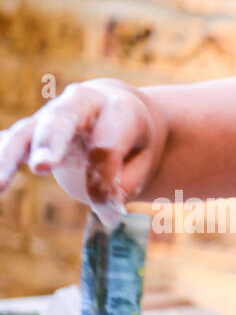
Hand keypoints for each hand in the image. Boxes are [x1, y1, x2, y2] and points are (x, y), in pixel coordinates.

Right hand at [0, 79, 166, 226]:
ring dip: (8, 159)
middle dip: (50, 143)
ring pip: (24, 134)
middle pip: (60, 121)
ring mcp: (50, 115)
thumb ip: (126, 182)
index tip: (114, 210)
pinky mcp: (30, 130)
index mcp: (118, 110)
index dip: (107, 179)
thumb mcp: (142, 160)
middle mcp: (80, 104)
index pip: (107, 146)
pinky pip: (8, 142)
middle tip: (41, 167)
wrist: (117, 114)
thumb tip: (108, 211)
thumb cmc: (134, 143)